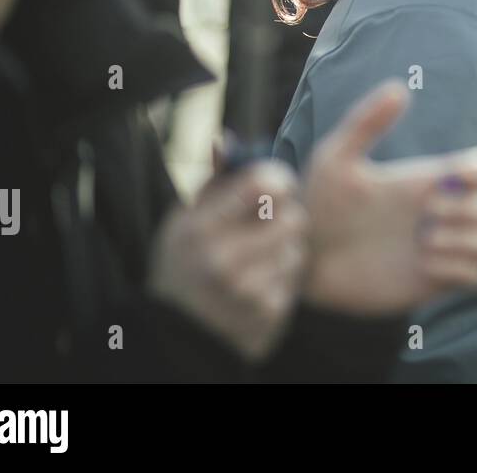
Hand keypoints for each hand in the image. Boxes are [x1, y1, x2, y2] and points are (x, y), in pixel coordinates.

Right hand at [149, 160, 308, 360]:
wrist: (178, 337)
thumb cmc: (182, 266)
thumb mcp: (183, 222)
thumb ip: (212, 182)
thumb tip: (227, 138)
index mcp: (200, 229)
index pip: (261, 185)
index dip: (277, 178)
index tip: (275, 183)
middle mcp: (223, 260)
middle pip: (292, 216)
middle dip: (287, 214)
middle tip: (273, 219)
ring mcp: (247, 290)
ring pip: (298, 248)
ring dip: (287, 246)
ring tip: (262, 253)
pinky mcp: (267, 313)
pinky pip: (296, 279)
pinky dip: (284, 276)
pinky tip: (261, 280)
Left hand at [302, 80, 476, 314]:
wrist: (308, 262)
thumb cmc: (321, 205)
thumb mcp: (336, 159)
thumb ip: (366, 122)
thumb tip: (400, 86)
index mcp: (429, 179)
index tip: (458, 175)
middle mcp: (444, 212)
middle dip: (475, 210)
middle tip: (429, 215)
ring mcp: (444, 247)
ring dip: (468, 241)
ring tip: (425, 243)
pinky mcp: (439, 279)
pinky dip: (458, 268)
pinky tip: (422, 265)